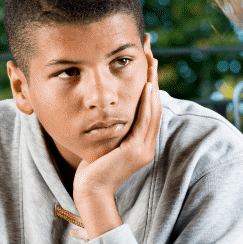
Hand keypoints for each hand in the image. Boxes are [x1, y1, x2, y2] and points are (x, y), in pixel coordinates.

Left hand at [71, 35, 161, 237]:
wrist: (89, 193)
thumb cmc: (89, 171)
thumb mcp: (101, 145)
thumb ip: (106, 131)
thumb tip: (100, 114)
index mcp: (140, 142)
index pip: (147, 106)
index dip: (147, 81)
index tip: (144, 59)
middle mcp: (147, 144)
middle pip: (153, 102)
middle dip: (152, 74)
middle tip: (149, 49)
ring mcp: (144, 148)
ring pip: (152, 108)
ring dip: (152, 82)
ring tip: (150, 60)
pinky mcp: (137, 151)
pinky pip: (145, 121)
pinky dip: (147, 102)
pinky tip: (146, 84)